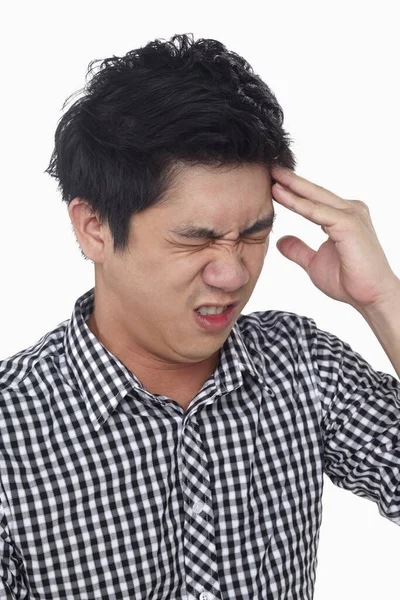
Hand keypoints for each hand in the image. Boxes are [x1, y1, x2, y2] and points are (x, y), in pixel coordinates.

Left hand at [271, 165, 399, 310]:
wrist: (371, 297)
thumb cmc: (349, 281)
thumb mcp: (314, 263)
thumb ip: (299, 250)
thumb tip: (280, 241)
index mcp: (342, 217)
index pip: (313, 199)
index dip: (293, 190)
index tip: (272, 181)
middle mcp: (349, 210)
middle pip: (314, 192)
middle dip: (290, 179)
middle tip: (269, 166)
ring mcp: (351, 215)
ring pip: (314, 198)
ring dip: (292, 187)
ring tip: (271, 176)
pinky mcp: (349, 224)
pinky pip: (317, 212)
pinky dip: (297, 203)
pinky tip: (280, 195)